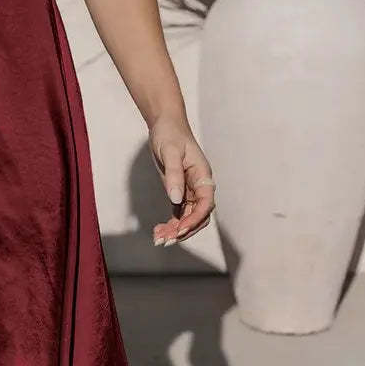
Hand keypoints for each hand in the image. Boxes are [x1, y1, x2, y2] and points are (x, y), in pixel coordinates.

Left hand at [148, 115, 215, 245]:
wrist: (165, 125)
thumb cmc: (170, 134)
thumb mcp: (170, 152)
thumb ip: (174, 175)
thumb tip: (176, 200)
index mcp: (203, 176)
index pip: (206, 204)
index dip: (195, 219)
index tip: (180, 229)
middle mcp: (200, 186)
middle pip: (199, 215)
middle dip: (185, 230)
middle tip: (166, 240)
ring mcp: (190, 190)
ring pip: (188, 217)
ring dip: (176, 230)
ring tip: (159, 239)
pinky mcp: (179, 191)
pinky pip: (179, 213)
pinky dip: (171, 224)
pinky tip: (158, 231)